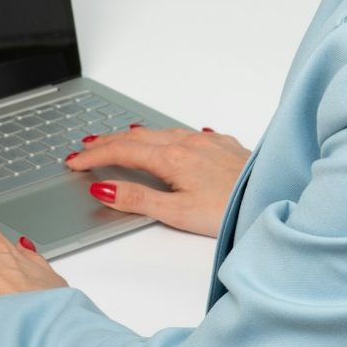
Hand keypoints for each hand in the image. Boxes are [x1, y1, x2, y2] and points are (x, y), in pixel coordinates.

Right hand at [66, 125, 251, 237]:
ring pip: (161, 132)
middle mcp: (189, 143)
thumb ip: (138, 199)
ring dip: (134, 137)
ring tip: (117, 140)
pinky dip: (165, 136)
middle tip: (84, 148)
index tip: (73, 161)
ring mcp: (207, 142)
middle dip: (107, 141)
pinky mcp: (224, 146)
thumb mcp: (177, 214)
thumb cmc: (231, 211)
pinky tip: (168, 140)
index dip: (94, 156)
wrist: (273, 199)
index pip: (122, 151)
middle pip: (138, 137)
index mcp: (173, 158)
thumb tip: (103, 188)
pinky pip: (185, 134)